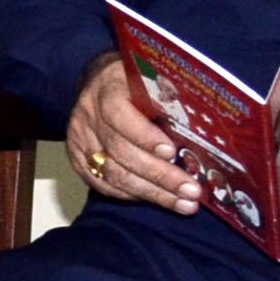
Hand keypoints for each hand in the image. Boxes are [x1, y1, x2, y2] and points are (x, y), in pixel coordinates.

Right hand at [67, 52, 202, 213]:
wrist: (99, 81)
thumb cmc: (137, 80)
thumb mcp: (153, 76)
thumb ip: (170, 96)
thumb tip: (202, 128)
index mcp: (108, 88)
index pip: (119, 113)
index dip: (144, 135)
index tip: (171, 152)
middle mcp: (88, 114)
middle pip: (120, 151)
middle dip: (160, 175)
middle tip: (191, 191)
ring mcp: (80, 138)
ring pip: (113, 174)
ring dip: (152, 193)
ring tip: (184, 204)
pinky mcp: (77, 158)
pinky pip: (103, 184)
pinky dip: (132, 195)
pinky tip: (158, 200)